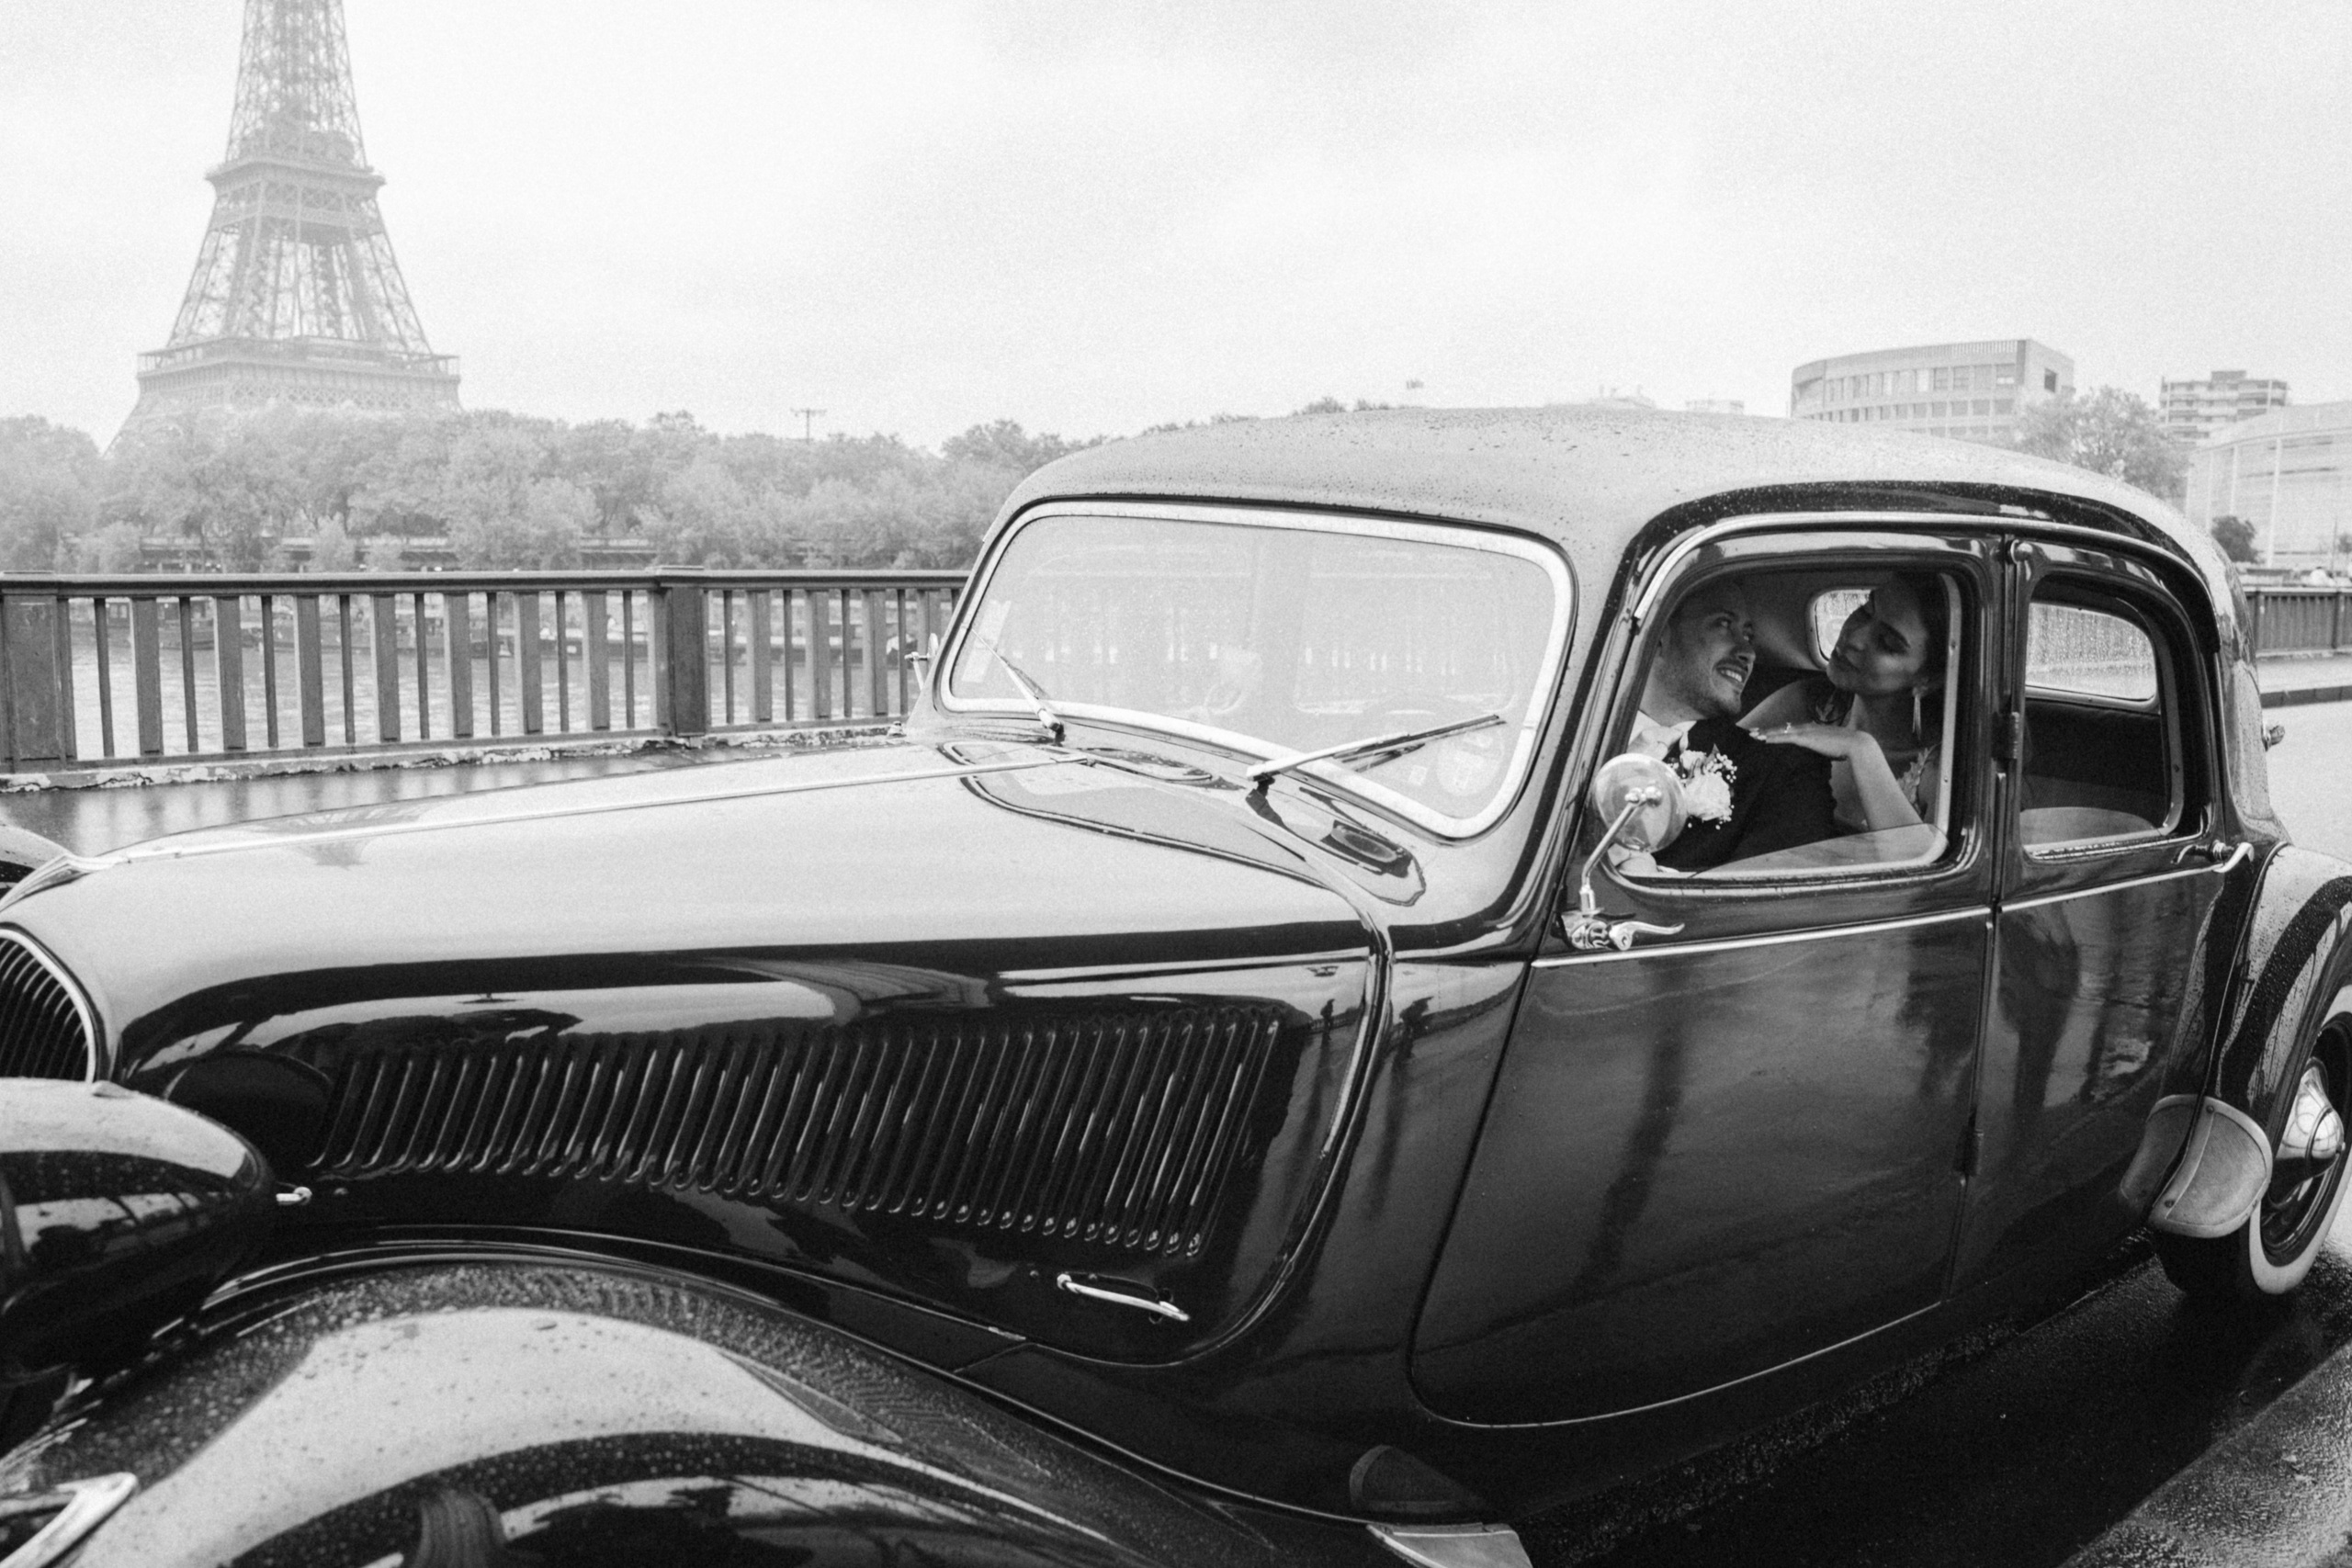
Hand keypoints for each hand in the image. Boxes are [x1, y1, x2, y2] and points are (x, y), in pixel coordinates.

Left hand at [1753, 722, 1878, 760]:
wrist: (1855, 744)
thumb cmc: (1846, 749)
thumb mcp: (1829, 748)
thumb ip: (1821, 749)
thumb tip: (1819, 755)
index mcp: (1813, 729)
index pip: (1791, 729)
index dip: (1778, 731)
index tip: (1767, 733)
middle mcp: (1807, 728)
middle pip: (1782, 728)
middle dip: (1767, 730)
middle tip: (1752, 732)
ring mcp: (1806, 732)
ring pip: (1781, 731)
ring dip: (1766, 734)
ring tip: (1753, 736)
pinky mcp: (1806, 738)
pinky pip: (1785, 738)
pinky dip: (1774, 739)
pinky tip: (1764, 741)